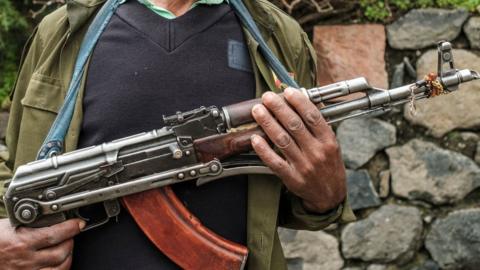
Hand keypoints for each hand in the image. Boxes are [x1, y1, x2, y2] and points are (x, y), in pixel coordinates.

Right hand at [0, 218, 84, 269]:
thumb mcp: (11, 225)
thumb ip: (32, 223)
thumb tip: (55, 215)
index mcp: (21, 243)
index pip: (55, 234)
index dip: (71, 227)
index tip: (78, 223)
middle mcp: (25, 260)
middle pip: (62, 251)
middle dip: (70, 240)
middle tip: (71, 234)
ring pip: (61, 267)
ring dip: (68, 255)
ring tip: (66, 247)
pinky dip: (60, 268)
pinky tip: (60, 262)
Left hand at [251, 88, 346, 212]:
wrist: (330, 196)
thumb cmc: (329, 166)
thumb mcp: (332, 145)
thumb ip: (318, 127)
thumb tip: (301, 103)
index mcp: (328, 141)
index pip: (313, 117)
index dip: (299, 102)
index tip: (288, 91)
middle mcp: (316, 152)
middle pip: (295, 125)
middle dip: (279, 108)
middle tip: (267, 97)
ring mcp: (303, 166)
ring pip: (282, 140)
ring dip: (268, 123)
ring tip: (258, 111)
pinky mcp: (292, 178)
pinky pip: (274, 162)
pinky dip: (263, 149)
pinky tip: (255, 138)